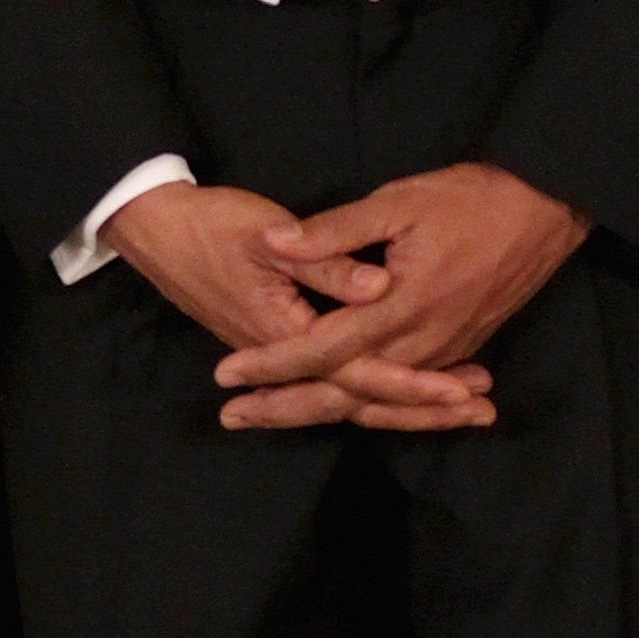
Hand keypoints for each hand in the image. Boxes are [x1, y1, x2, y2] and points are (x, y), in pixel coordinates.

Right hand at [104, 182, 492, 435]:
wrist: (156, 229)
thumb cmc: (212, 224)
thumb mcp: (268, 234)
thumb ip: (328, 260)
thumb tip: (380, 286)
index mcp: (286, 331)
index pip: (360, 370)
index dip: (414, 381)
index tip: (462, 389)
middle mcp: (288, 355)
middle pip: (362, 398)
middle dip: (423, 408)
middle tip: (482, 413)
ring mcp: (283, 354)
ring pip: (351, 396)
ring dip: (407, 405)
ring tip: (464, 409)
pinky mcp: (281, 343)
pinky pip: (337, 381)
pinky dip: (378, 390)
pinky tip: (411, 388)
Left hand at [210, 162, 590, 433]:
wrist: (549, 209)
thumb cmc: (472, 198)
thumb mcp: (398, 201)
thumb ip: (335, 230)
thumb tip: (275, 242)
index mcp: (400, 308)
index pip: (320, 350)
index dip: (271, 364)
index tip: (225, 374)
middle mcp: (422, 344)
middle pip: (343, 394)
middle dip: (285, 408)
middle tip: (232, 418)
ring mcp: (446, 353)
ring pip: (375, 401)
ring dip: (324, 411)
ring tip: (274, 417)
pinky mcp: (462, 350)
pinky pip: (407, 394)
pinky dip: (371, 407)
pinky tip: (344, 410)